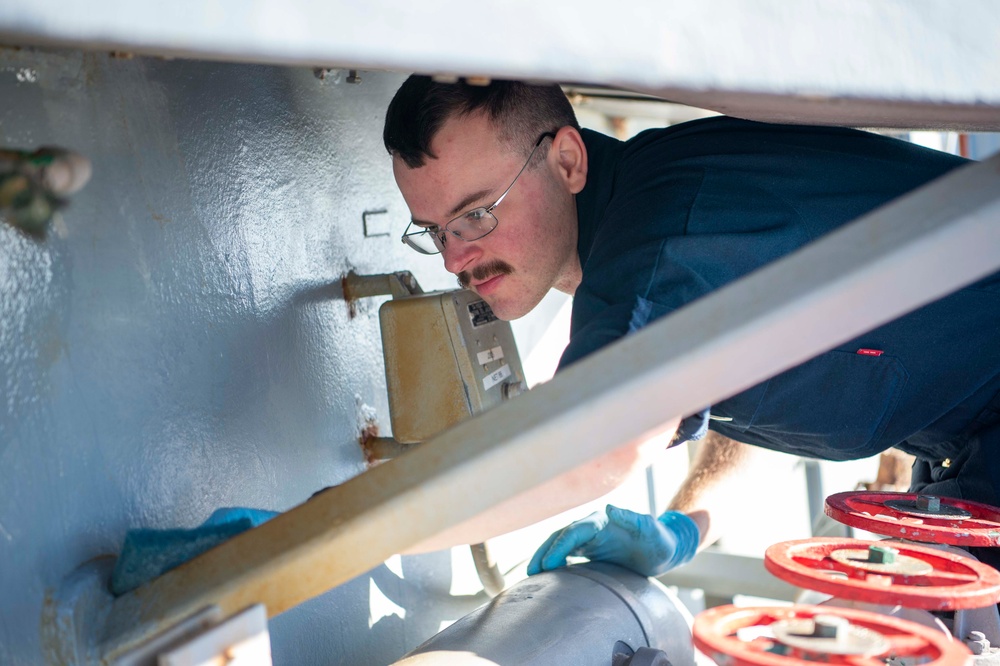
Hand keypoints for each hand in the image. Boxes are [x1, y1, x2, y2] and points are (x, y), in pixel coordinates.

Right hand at [527, 505, 699, 577]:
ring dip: (545, 557)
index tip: (549, 563)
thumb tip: (609, 508)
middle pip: (561, 537)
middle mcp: (592, 528)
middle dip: (545, 551)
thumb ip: (633, 518)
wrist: (665, 550)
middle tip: (532, 571)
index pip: (575, 531)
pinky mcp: (592, 552)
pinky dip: (556, 563)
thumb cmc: (660, 539)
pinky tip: (547, 576)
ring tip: (531, 574)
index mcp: (602, 521)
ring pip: (561, 546)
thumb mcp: (650, 529)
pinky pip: (568, 556)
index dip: (560, 546)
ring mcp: (591, 540)